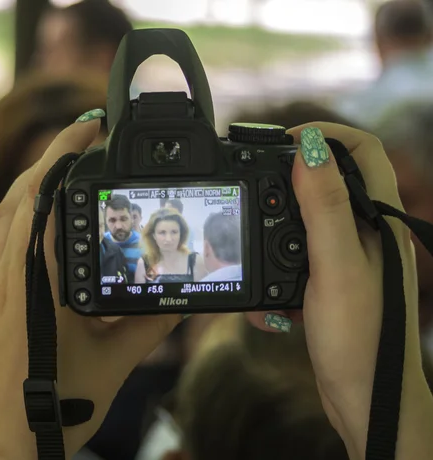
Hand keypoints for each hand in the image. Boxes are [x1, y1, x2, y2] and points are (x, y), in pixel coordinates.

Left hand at [0, 116, 181, 459]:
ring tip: (54, 150)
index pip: (51, 203)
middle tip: (84, 128)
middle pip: (26, 197)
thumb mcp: (116, 361)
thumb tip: (184, 298)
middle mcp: (8, 276)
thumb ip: (152, 324)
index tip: (92, 131)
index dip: (68, 160)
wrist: (8, 444)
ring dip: (27, 176)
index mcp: (40, 284)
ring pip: (1, 214)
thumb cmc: (58, 406)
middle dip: (54, 154)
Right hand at [246, 123, 431, 458]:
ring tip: (257, 250)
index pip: (362, 150)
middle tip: (257, 192)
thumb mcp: (336, 266)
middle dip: (291, 182)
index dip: (325, 135)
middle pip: (330, 179)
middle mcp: (368, 231)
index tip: (283, 143)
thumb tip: (310, 148)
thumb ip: (324, 207)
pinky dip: (278, 268)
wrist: (365, 398)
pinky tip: (271, 298)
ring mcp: (350, 256)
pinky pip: (299, 257)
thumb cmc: (360, 337)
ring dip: (278, 231)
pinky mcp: (332, 280)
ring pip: (308, 220)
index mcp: (378, 219)